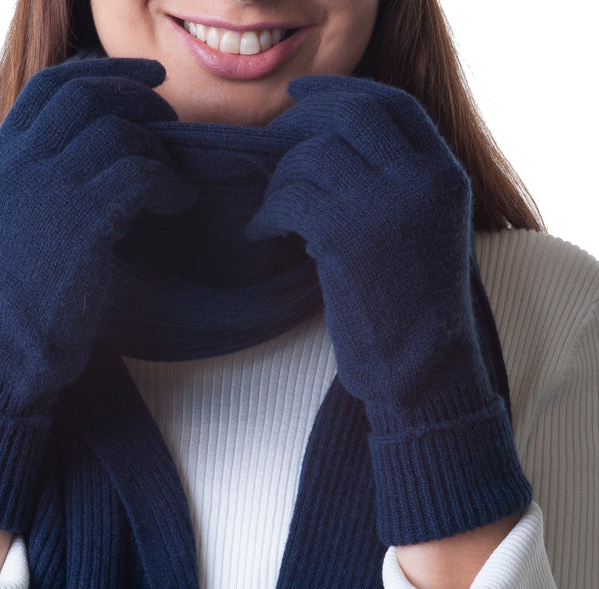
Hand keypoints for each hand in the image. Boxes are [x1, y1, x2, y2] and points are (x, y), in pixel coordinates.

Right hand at [0, 56, 194, 411]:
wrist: (7, 354)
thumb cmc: (24, 301)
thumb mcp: (21, 224)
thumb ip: (48, 180)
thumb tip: (110, 150)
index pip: (51, 87)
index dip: (104, 74)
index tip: (146, 81)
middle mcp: (18, 164)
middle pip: (87, 98)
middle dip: (138, 99)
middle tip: (171, 120)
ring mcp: (47, 188)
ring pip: (117, 132)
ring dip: (157, 150)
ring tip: (172, 181)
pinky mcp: (81, 220)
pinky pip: (139, 174)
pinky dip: (168, 182)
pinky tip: (179, 202)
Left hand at [251, 74, 481, 416]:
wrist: (423, 376)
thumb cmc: (413, 320)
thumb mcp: (423, 239)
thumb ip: (395, 192)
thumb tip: (327, 158)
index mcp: (446, 178)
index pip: (393, 106)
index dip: (342, 93)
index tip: (302, 99)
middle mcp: (421, 180)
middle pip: (349, 115)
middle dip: (301, 122)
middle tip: (270, 145)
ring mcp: (385, 204)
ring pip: (312, 156)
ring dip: (280, 180)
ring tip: (272, 215)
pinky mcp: (345, 236)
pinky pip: (290, 197)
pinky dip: (267, 213)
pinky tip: (261, 234)